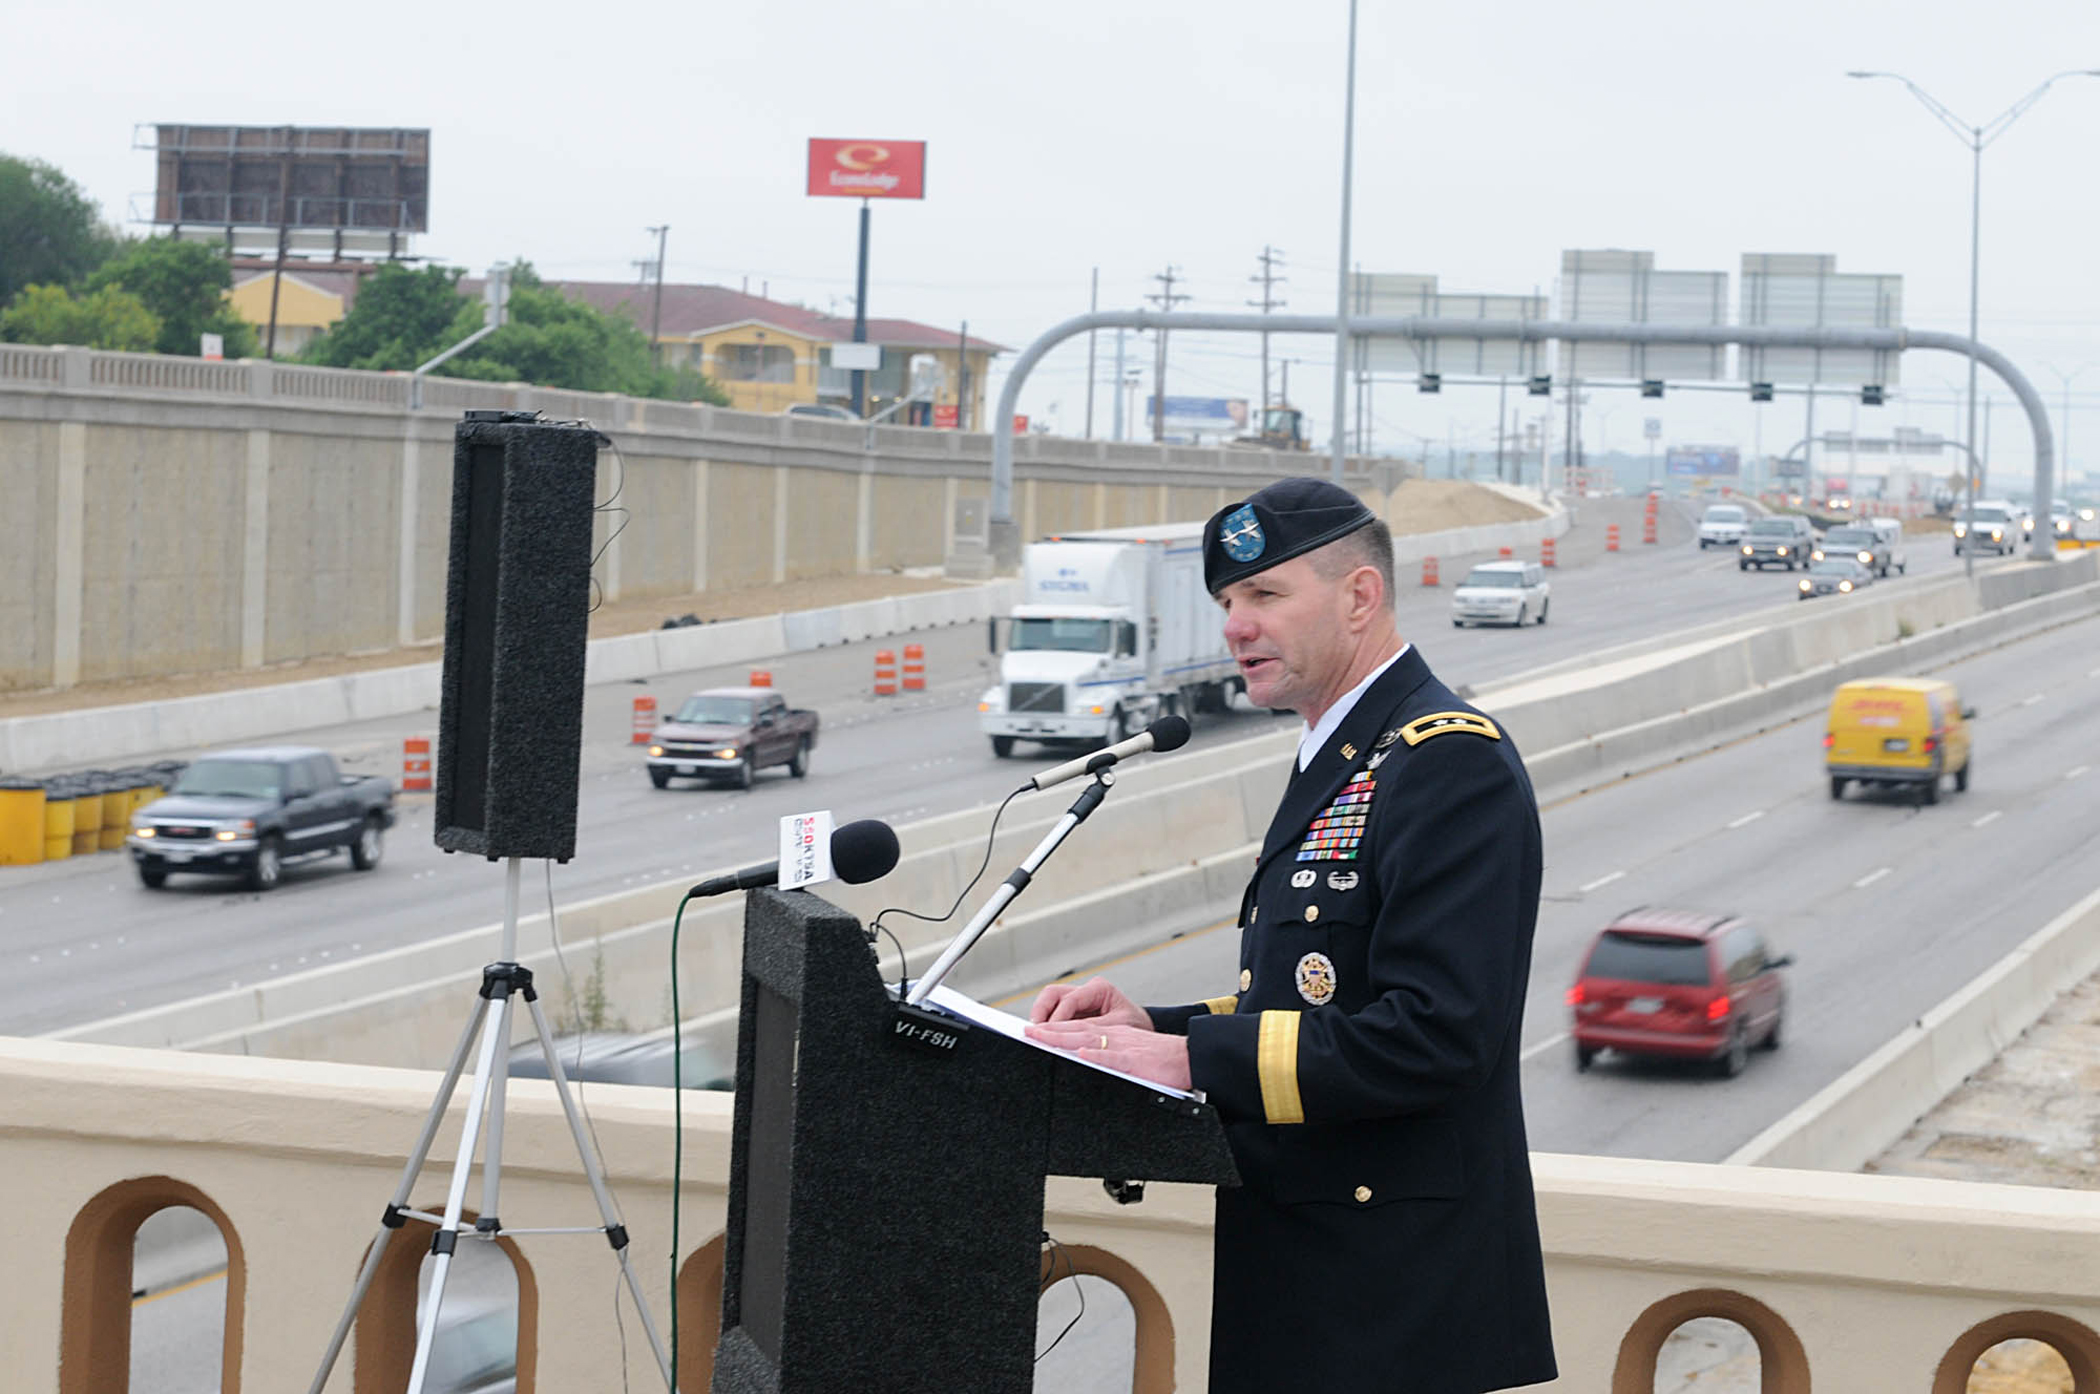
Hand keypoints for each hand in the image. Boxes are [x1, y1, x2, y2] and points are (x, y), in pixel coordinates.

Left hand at [1025, 1020, 1191, 1090]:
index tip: (1034, 1031)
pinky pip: (1115, 1057)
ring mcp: (1124, 1047)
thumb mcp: (1128, 1053)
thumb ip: (1106, 1055)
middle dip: (1050, 1031)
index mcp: (1111, 1035)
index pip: (1078, 1028)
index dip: (1054, 1029)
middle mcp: (1114, 1036)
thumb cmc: (1160, 1060)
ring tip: (1043, 1038)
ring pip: (1090, 1040)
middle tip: (1027, 1032)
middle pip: (1077, 1030)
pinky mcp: (1136, 1061)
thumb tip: (1082, 1059)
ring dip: (1065, 1038)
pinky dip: (1098, 1055)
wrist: (1188, 1058)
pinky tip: (1082, 1055)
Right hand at [1028, 976, 1150, 1027]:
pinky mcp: (1074, 1013)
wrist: (1145, 1034)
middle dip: (1041, 1011)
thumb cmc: (1136, 1028)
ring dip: (1041, 1017)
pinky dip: (1047, 1024)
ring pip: (1050, 1001)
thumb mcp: (1117, 1028)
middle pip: (1053, 993)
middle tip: (1034, 1030)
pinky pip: (1054, 1014)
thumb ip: (1093, 1029)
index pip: (1069, 999)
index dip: (1057, 1017)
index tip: (1047, 1032)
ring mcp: (1079, 1001)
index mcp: (1100, 988)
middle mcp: (1086, 991)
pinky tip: (1043, 1037)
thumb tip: (1071, 1036)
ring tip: (1036, 1034)